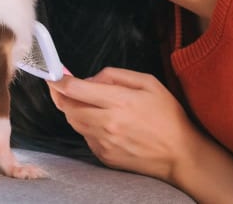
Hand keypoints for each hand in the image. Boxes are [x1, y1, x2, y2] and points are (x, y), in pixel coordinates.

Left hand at [47, 67, 197, 181]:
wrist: (180, 154)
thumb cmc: (167, 116)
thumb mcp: (148, 83)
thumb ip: (115, 76)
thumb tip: (90, 79)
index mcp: (119, 101)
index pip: (75, 90)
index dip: (59, 81)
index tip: (53, 75)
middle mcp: (108, 123)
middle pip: (67, 108)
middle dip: (61, 95)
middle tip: (63, 88)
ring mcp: (104, 142)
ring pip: (74, 123)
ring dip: (74, 110)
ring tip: (89, 104)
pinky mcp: (104, 156)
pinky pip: (86, 137)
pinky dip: (87, 127)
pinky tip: (102, 122)